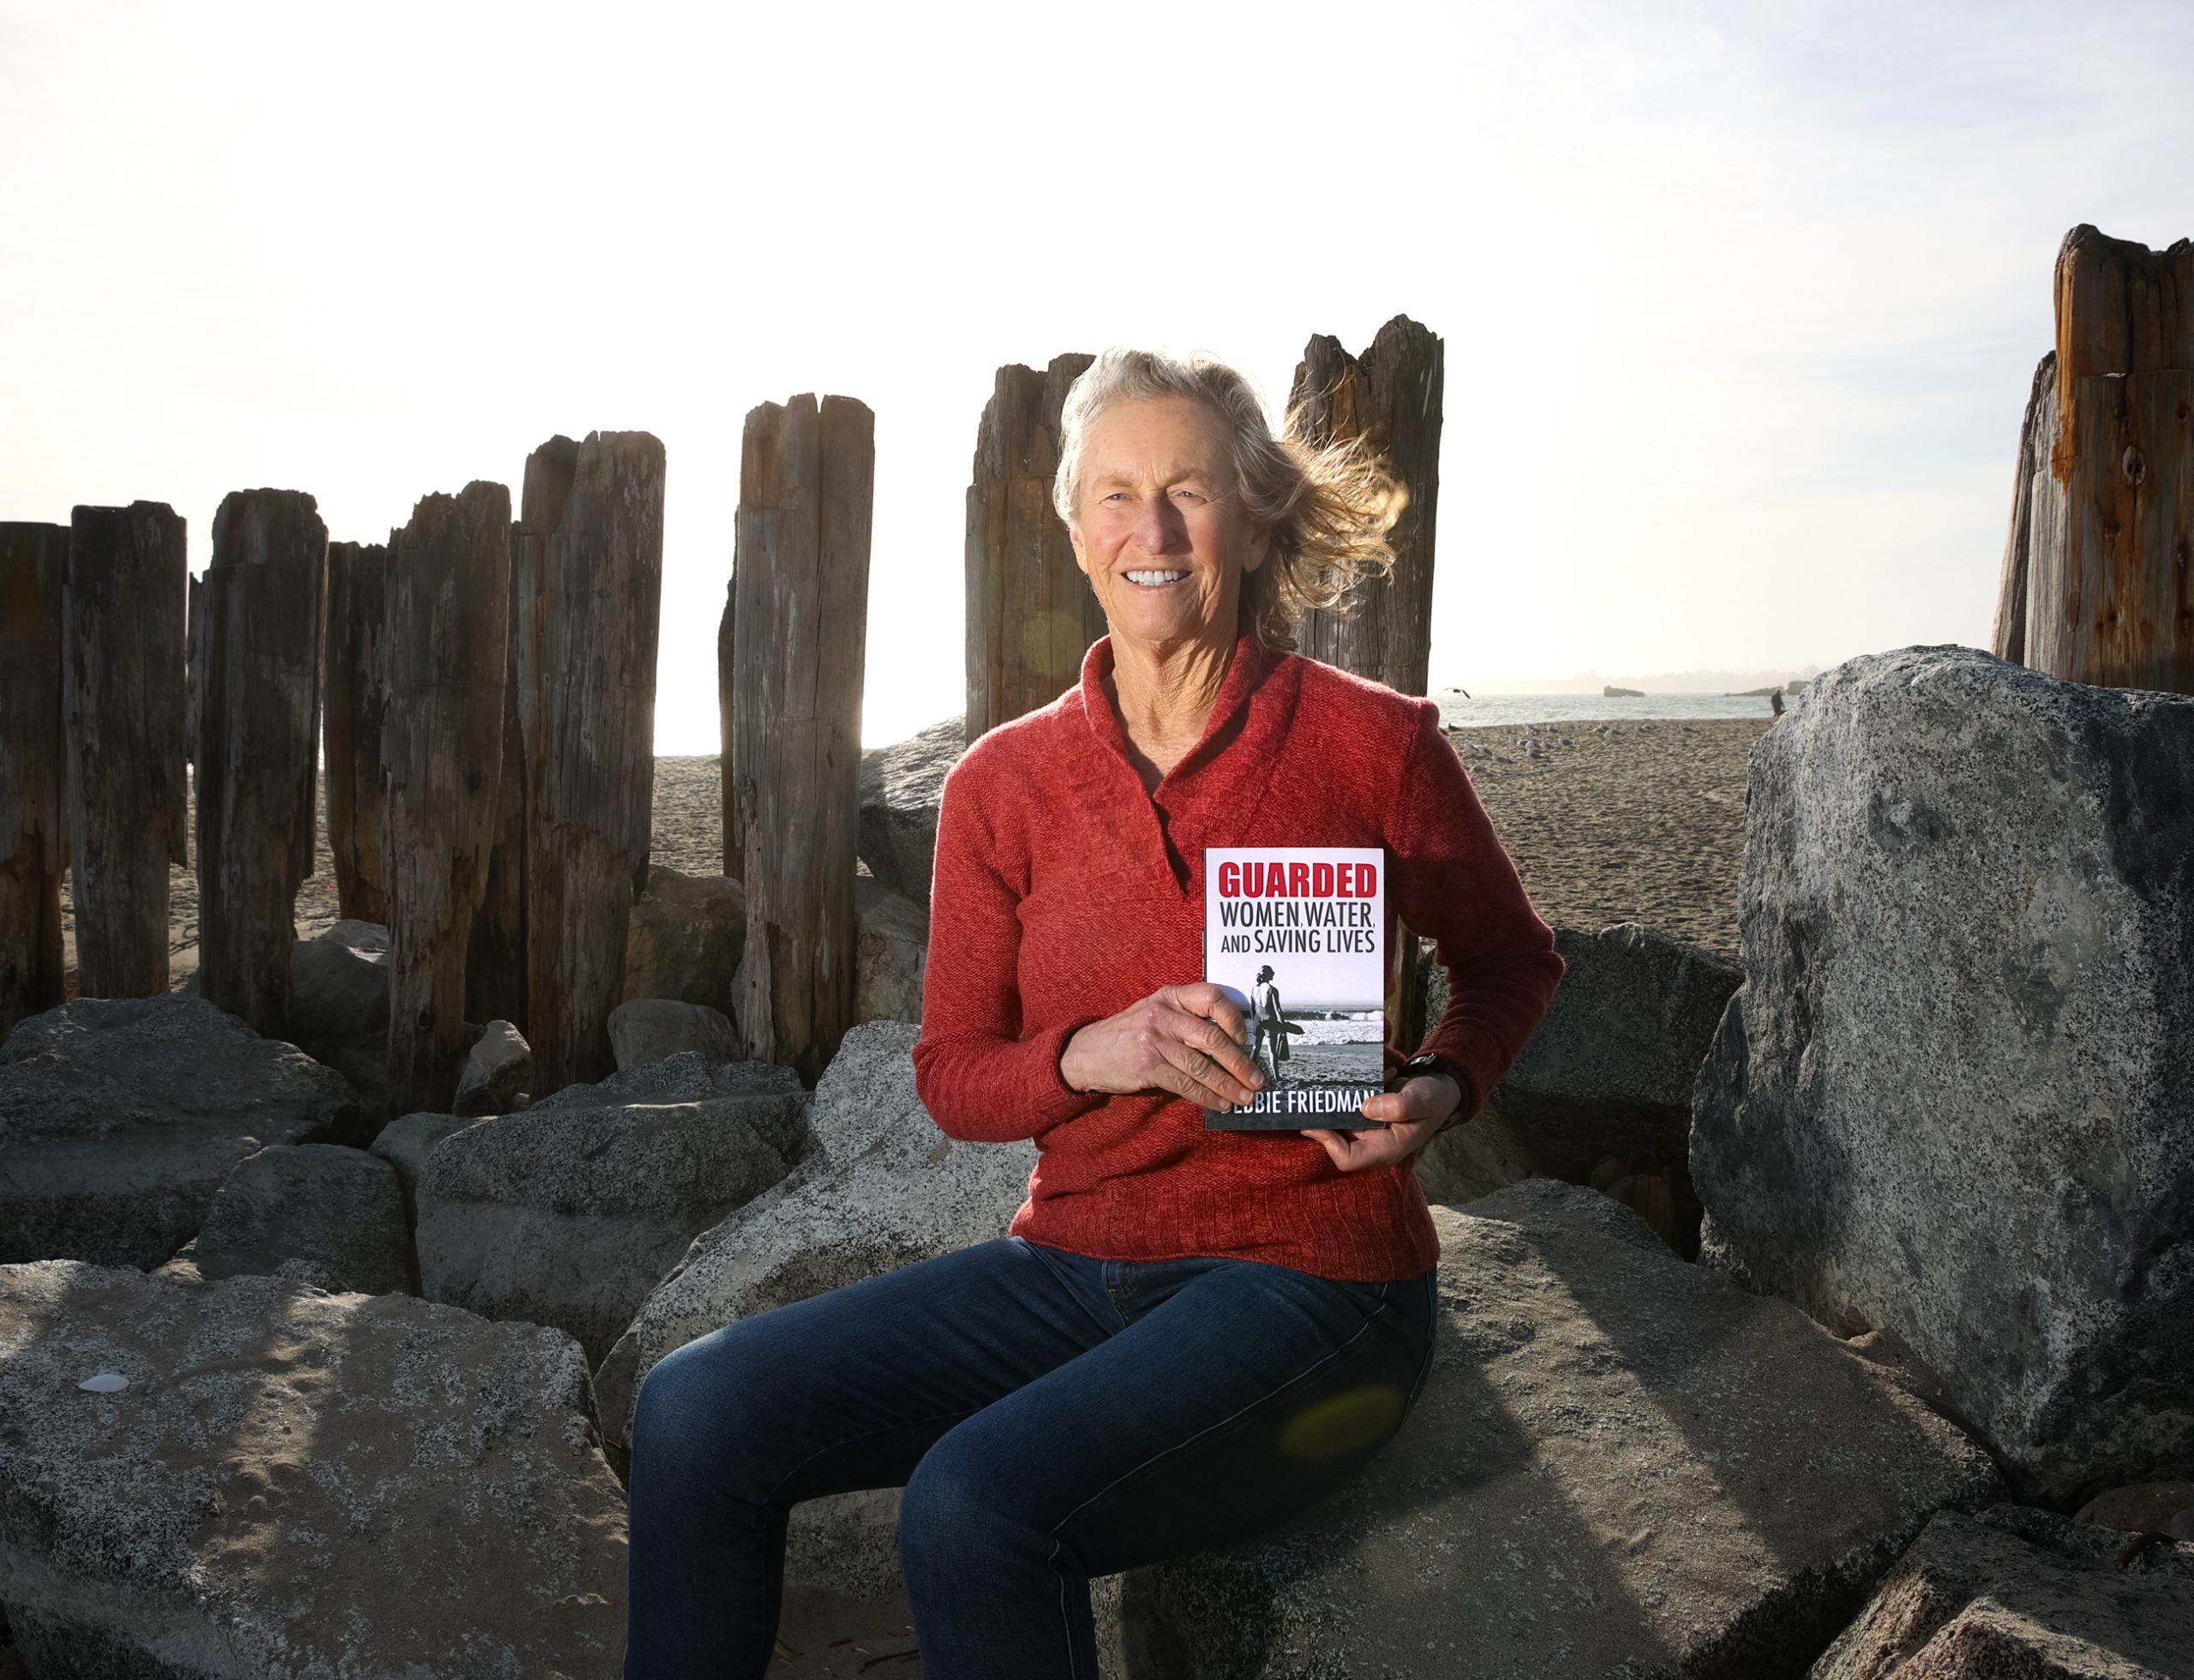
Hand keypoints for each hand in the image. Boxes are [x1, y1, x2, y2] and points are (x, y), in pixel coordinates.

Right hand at [1059, 983, 1264, 1110]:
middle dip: (1240, 1063)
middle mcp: (1163, 1015)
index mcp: (1170, 996)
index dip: (1234, 1017)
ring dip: (1229, 1085)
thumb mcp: (1155, 1011)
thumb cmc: (1128, 1033)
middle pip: (1213, 1038)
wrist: (1086, 1052)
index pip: (1212, 997)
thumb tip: (1231, 1041)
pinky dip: (1208, 1097)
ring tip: (1245, 1097)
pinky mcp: (1148, 1066)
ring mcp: (1155, 1041)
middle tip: (1257, 1079)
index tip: (1245, 1038)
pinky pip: (1186, 1085)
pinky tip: (1221, 1104)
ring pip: (1203, 1066)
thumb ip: (1186, 1017)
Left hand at [1301, 1073, 1461, 1172]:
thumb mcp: (1422, 1100)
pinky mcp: (1364, 1114)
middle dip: (1323, 1115)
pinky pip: (1344, 1104)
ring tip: (1336, 1076)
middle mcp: (1372, 1143)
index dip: (1328, 1143)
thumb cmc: (1433, 1099)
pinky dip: (1346, 1088)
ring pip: (1337, 1118)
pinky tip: (1358, 1073)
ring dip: (1334, 1097)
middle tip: (1311, 1091)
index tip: (1314, 1122)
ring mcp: (1366, 1129)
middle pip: (1335, 1138)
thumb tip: (1367, 1107)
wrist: (1438, 1088)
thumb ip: (1400, 1106)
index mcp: (1386, 1150)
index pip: (1347, 1159)